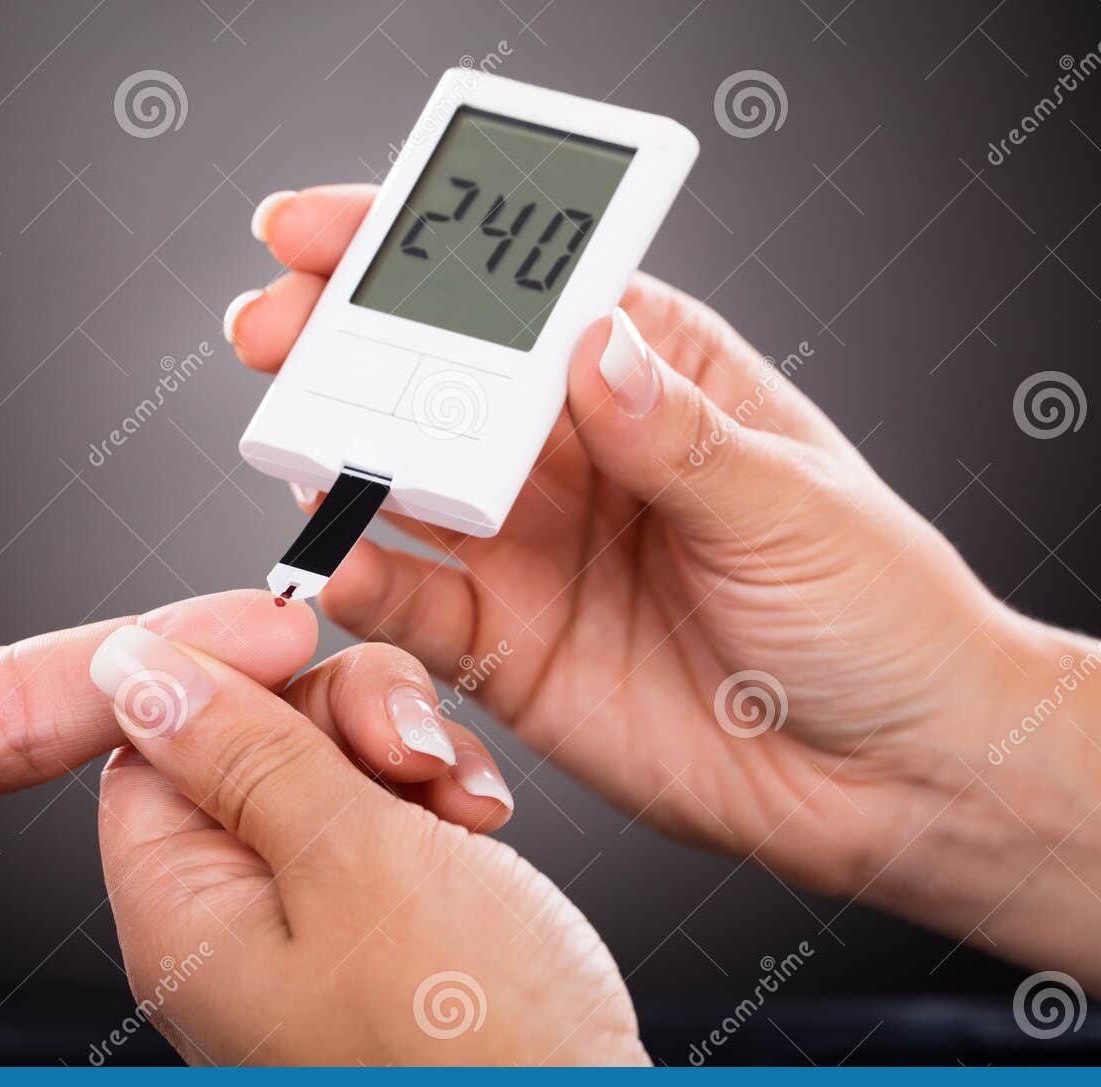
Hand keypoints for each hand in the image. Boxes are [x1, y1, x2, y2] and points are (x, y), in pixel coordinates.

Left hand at [92, 627, 643, 1064]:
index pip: (153, 743)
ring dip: (408, 759)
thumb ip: (243, 749)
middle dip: (344, 718)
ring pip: (330, 772)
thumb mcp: (353, 860)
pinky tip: (481, 825)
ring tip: (465, 804)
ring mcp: (310, 934)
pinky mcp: (383, 934)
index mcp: (184, 916)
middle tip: (411, 749)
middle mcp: (231, 930)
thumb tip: (129, 664)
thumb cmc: (477, 1052)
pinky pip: (385, 827)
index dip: (229, 676)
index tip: (305, 641)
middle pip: (248, 746)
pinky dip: (437, 807)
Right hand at [228, 186, 1100, 985]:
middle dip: (346, 339)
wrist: (885, 778)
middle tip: (277, 324)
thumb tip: (588, 348)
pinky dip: (365, 576)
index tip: (336, 230)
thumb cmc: (874, 616)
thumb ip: (675, 437)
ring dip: (338, 451)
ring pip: (404, 480)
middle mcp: (573, 456)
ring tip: (291, 432)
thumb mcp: (791, 504)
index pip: (522, 293)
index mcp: (650, 377)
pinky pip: (413, 601)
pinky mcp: (506, 644)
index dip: (425, 250)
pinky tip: (340, 552)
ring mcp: (529, 548)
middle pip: (436, 376)